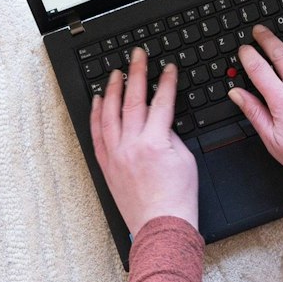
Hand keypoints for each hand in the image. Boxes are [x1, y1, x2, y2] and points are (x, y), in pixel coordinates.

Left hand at [90, 47, 199, 234]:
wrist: (161, 226)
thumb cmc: (178, 199)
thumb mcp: (185, 159)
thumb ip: (171, 135)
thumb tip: (159, 121)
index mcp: (155, 142)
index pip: (161, 102)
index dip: (166, 81)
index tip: (168, 67)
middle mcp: (131, 145)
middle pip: (132, 100)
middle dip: (136, 73)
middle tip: (137, 55)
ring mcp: (116, 154)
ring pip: (109, 113)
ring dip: (112, 89)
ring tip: (115, 73)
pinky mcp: (107, 165)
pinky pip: (97, 134)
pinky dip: (96, 115)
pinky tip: (98, 101)